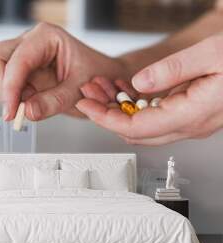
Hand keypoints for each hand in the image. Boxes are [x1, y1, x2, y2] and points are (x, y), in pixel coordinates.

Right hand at [0, 23, 126, 120]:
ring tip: (24, 104)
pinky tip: (18, 102)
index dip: (10, 89)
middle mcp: (27, 42)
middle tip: (18, 109)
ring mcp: (17, 55)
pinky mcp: (13, 70)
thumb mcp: (79, 91)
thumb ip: (53, 102)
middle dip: (0, 88)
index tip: (12, 113)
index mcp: (45, 38)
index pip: (17, 60)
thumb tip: (27, 112)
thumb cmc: (94, 78)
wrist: (100, 79)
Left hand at [76, 34, 222, 145]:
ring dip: (120, 112)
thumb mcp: (211, 55)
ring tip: (103, 91)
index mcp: (192, 114)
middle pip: (135, 132)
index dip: (105, 119)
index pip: (134, 127)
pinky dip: (137, 108)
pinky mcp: (193, 115)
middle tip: (90, 97)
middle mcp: (190, 125)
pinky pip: (157, 118)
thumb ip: (172, 70)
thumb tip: (139, 82)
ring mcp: (192, 123)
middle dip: (107, 116)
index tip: (87, 107)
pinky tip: (128, 92)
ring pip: (144, 127)